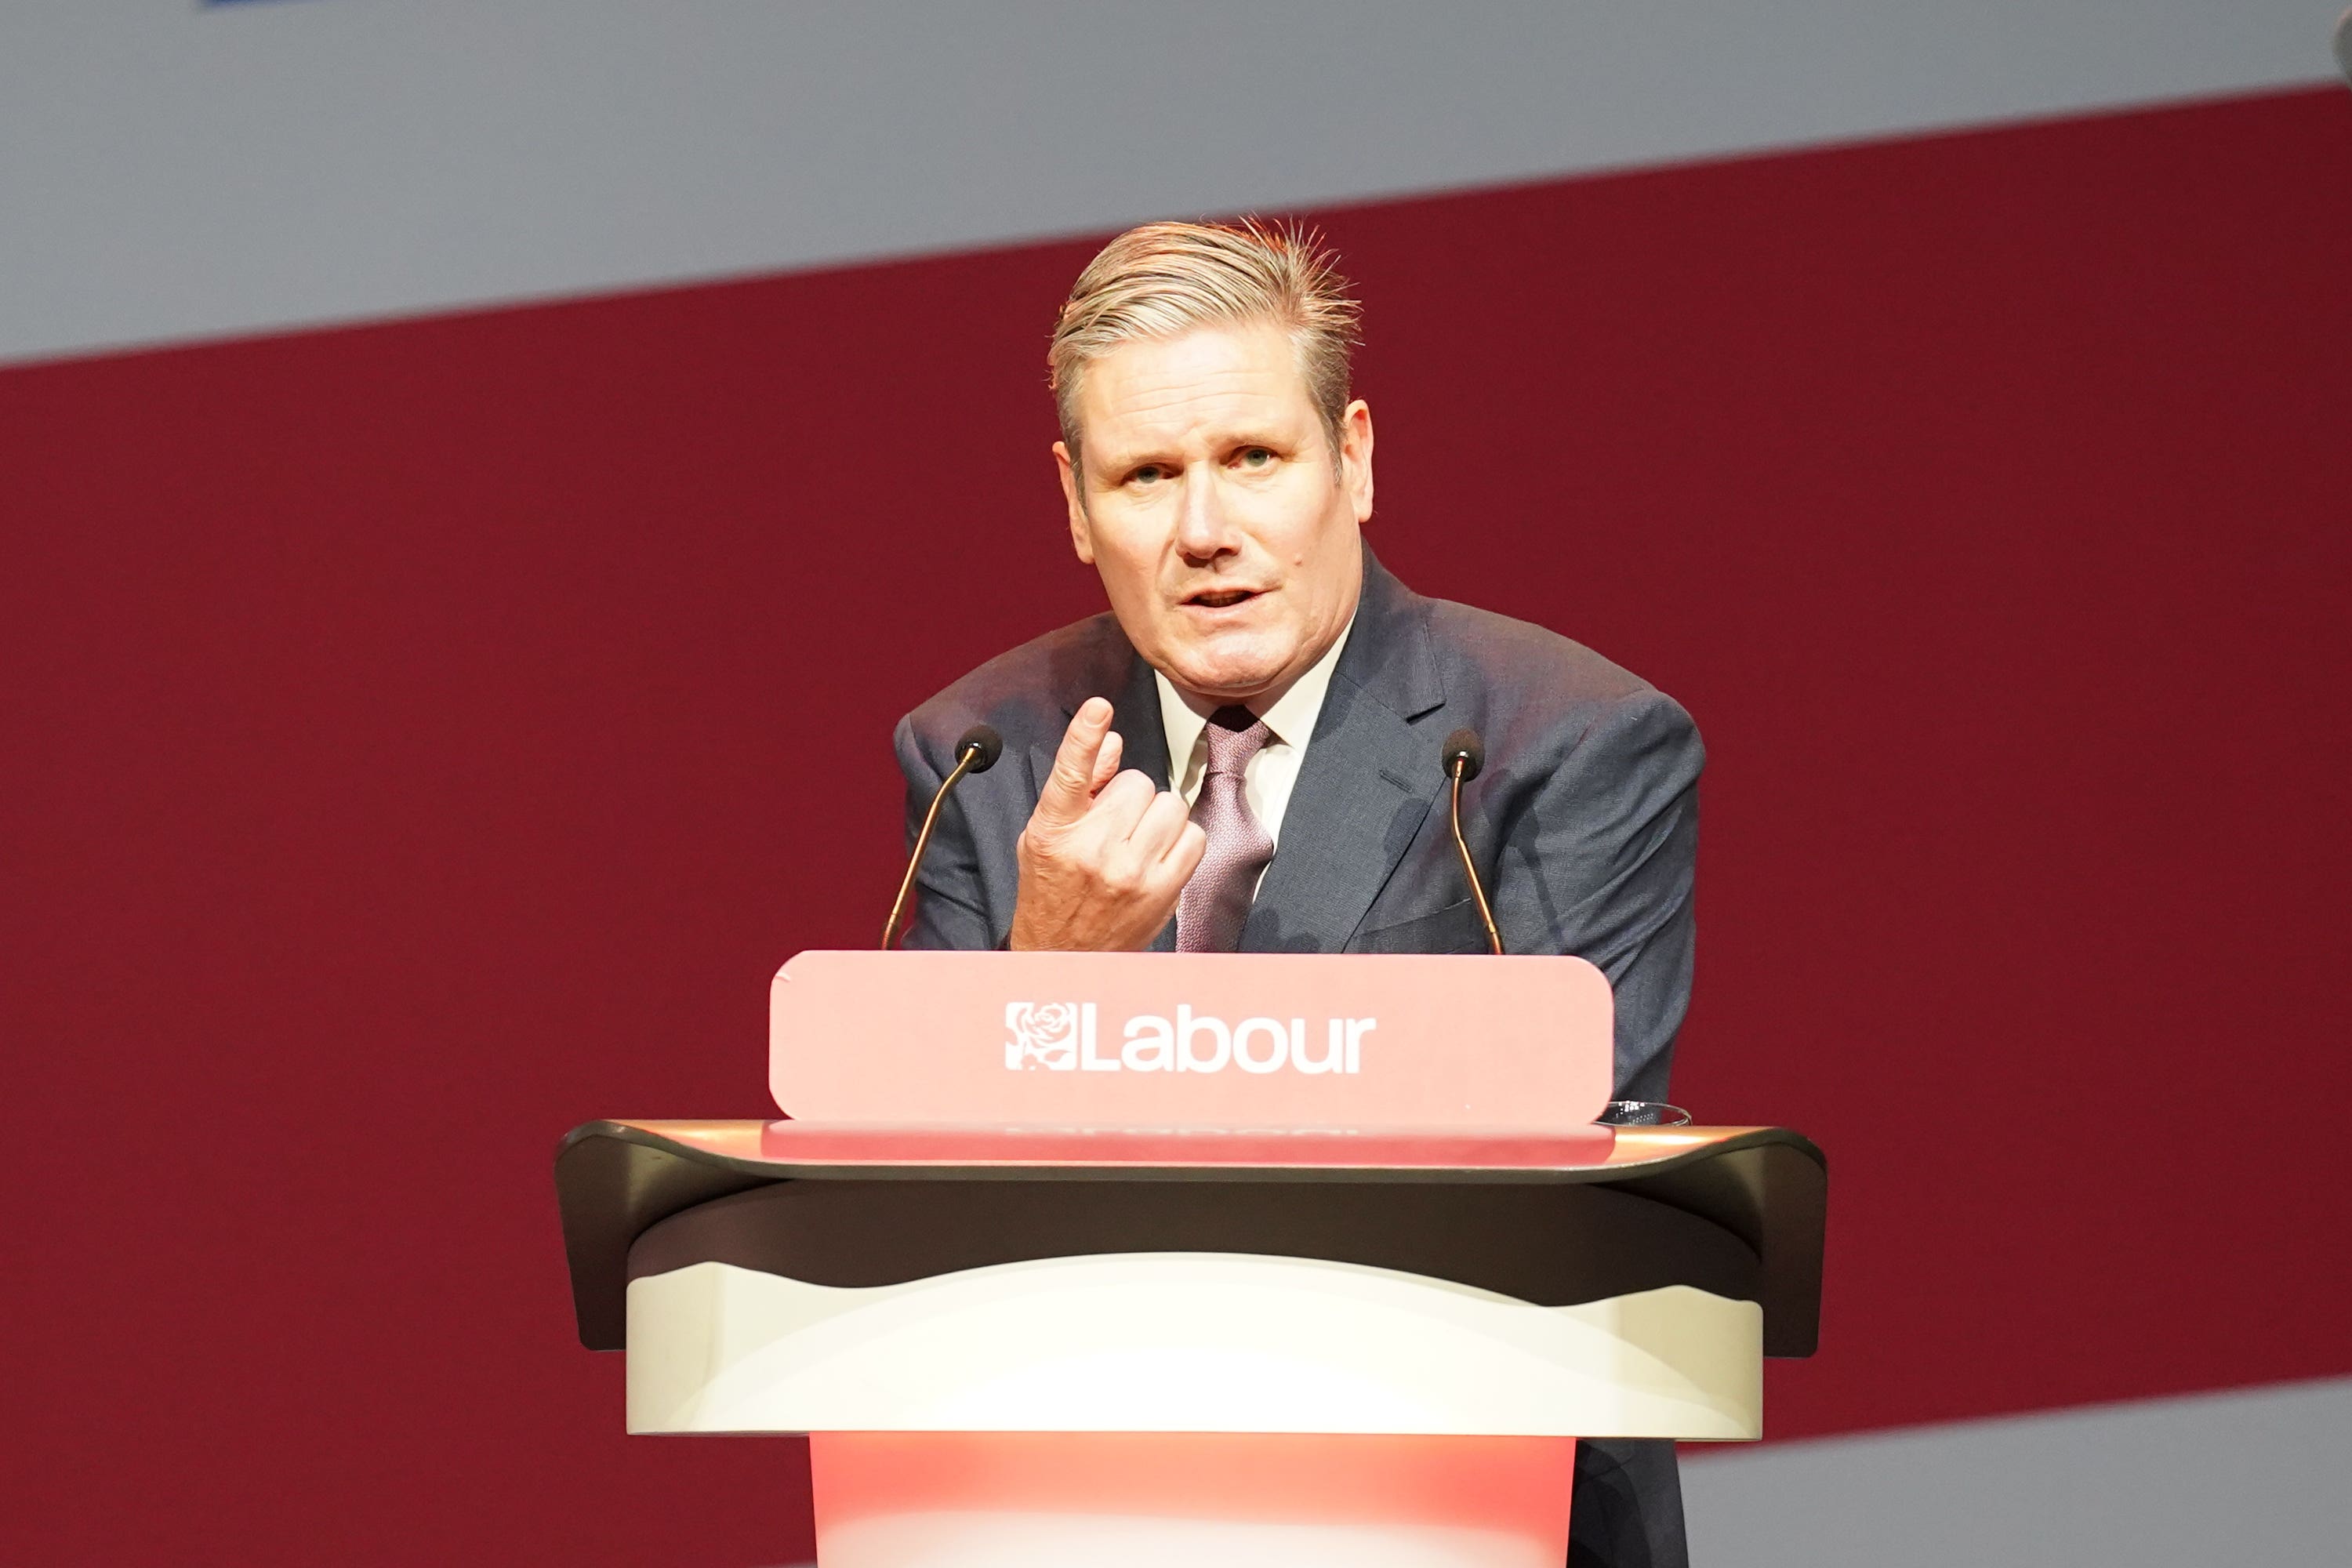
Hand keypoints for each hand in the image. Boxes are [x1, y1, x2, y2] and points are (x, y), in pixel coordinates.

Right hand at [1009, 697, 1206, 950]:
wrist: (1063, 956)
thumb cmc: (1052, 891)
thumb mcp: (1044, 835)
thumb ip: (1081, 786)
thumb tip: (1111, 743)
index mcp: (1054, 829)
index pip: (1071, 772)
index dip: (1084, 736)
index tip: (1099, 708)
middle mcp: (1092, 848)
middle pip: (1139, 783)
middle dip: (1131, 798)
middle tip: (1115, 823)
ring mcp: (1131, 871)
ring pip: (1171, 806)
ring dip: (1158, 817)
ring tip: (1136, 841)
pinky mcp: (1163, 890)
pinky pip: (1194, 837)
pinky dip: (1182, 841)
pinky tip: (1158, 857)